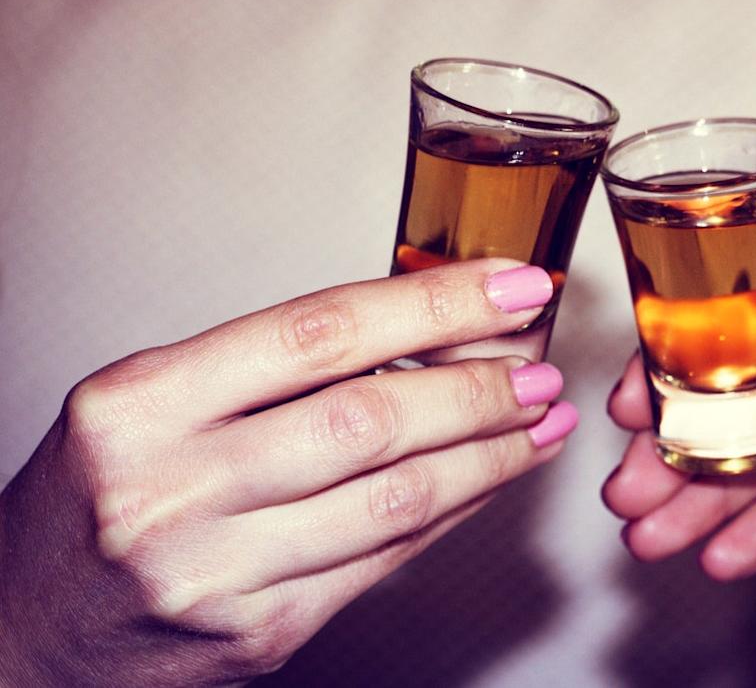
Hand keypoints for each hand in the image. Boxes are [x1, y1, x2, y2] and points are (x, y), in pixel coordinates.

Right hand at [0, 259, 578, 685]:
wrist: (25, 632)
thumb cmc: (99, 499)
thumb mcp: (153, 405)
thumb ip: (269, 367)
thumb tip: (420, 328)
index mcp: (140, 404)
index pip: (318, 331)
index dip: (432, 303)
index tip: (508, 285)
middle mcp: (171, 486)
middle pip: (369, 417)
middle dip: (478, 385)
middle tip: (539, 362)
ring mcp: (215, 570)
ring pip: (394, 495)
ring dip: (489, 452)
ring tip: (542, 418)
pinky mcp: (257, 634)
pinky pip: (385, 559)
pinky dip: (453, 510)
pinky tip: (492, 476)